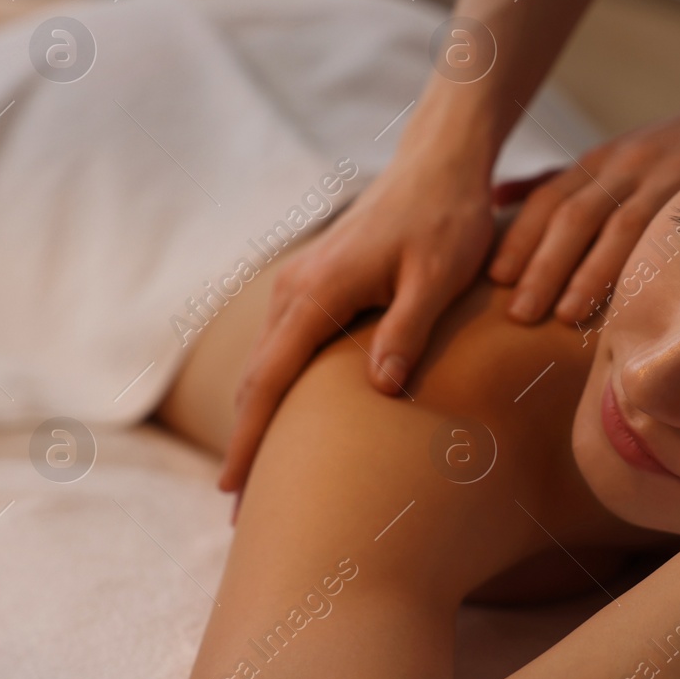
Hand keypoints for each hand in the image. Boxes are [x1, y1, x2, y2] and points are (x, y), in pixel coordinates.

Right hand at [222, 133, 495, 492]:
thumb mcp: (437, 278)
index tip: (233, 492)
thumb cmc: (446, 220)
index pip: (269, 381)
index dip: (250, 440)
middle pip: (257, 380)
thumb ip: (407, 330)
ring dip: (260, 417)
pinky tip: (289, 419)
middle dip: (247, 443)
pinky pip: (284, 346)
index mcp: (317, 293)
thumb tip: (380, 388)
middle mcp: (294, 290)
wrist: (438, 165)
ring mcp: (299, 284)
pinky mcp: (314, 284)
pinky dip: (277, 387)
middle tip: (243, 513)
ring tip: (262, 479)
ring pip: (267, 364)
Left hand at [488, 93, 679, 324]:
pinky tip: (632, 296)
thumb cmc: (678, 152)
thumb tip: (495, 198)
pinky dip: (646, 261)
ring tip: (564, 314)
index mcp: (601, 160)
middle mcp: (627, 163)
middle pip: (574, 213)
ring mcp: (666, 175)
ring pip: (617, 224)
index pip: (549, 198)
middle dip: (542, 263)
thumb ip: (558, 181)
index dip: (520, 238)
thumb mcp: (615, 158)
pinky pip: (668, 228)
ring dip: (588, 271)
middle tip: (518, 311)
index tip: (495, 278)